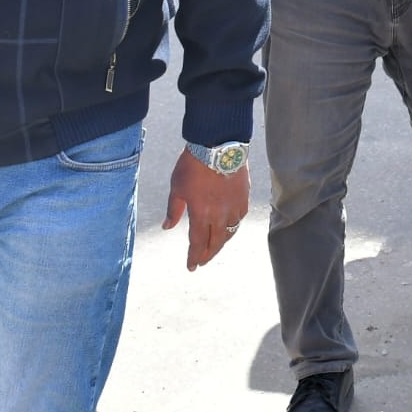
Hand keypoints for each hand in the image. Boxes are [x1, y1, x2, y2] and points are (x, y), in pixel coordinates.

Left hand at [163, 148, 248, 270]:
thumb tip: (167, 227)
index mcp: (202, 214)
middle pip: (216, 243)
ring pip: (230, 233)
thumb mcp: (177, 188)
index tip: (191, 266)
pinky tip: (229, 227)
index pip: (198, 243)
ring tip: (215, 247)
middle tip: (202, 262)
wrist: (218, 144)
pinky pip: (239, 218)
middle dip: (208, 255)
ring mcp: (234, 206)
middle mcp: (220, 214)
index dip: (194, 257)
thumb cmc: (193, 165)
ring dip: (221, 243)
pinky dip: (233, 227)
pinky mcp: (244, 196)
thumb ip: (173, 210)